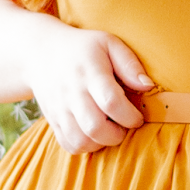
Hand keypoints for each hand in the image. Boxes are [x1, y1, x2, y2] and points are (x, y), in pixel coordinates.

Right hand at [30, 21, 153, 154]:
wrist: (41, 52)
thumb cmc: (83, 48)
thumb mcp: (108, 43)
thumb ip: (129, 64)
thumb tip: (148, 86)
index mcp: (89, 72)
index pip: (111, 101)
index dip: (130, 116)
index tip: (137, 116)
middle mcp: (72, 93)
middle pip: (94, 127)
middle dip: (117, 134)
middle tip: (124, 126)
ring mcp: (59, 109)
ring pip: (81, 141)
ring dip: (101, 143)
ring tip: (109, 130)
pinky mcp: (52, 120)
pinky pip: (69, 145)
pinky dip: (85, 146)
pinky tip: (94, 134)